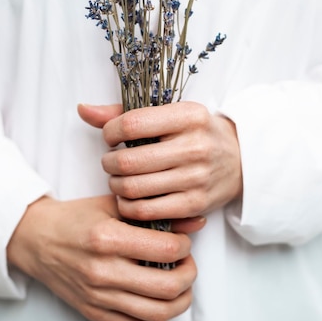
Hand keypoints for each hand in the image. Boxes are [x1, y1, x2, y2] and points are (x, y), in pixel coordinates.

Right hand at [7, 194, 201, 320]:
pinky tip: (158, 299)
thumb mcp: (114, 204)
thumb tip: (196, 222)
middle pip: (168, 286)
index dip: (185, 245)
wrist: (37, 239)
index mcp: (108, 237)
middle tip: (187, 263)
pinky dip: (157, 317)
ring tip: (179, 284)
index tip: (182, 241)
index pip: (167, 249)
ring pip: (157, 313)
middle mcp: (103, 270)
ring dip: (180, 300)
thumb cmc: (77, 218)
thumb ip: (155, 213)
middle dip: (190, 275)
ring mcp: (98, 296)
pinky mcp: (94, 312)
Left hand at [78, 101, 242, 223]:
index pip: (132, 124)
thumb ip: (124, 112)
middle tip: (111, 162)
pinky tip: (129, 196)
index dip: (110, 132)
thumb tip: (83, 110)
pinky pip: (146, 211)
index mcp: (188, 116)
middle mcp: (195, 146)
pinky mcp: (194, 205)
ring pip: (134, 188)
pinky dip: (128, 206)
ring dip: (115, 185)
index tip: (111, 136)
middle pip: (129, 161)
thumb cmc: (195, 133)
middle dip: (108, 163)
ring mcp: (196, 178)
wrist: (239, 160)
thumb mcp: (169, 114)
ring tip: (118, 179)